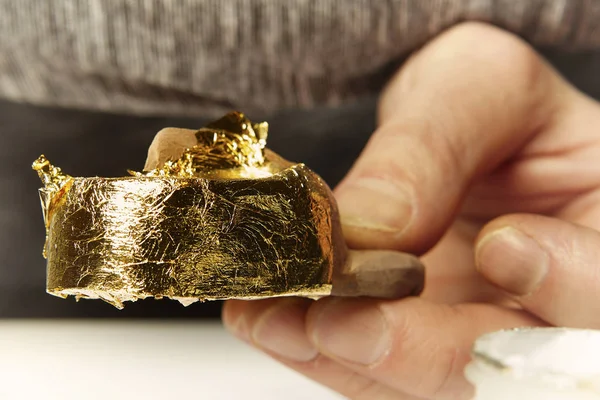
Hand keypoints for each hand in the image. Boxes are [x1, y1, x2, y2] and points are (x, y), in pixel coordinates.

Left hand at [222, 22, 599, 399]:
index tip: (503, 245)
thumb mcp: (476, 88)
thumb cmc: (483, 106)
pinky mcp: (416, 347)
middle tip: (341, 322)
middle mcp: (544, 309)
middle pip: (513, 367)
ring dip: (349, 360)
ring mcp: (477, 337)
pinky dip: (318, 351)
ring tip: (277, 320)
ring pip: (428, 385)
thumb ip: (437, 145)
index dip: (569, 281)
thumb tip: (372, 223)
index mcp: (597, 236)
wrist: (448, 130)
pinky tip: (270, 320)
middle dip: (423, 353)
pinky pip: (372, 372)